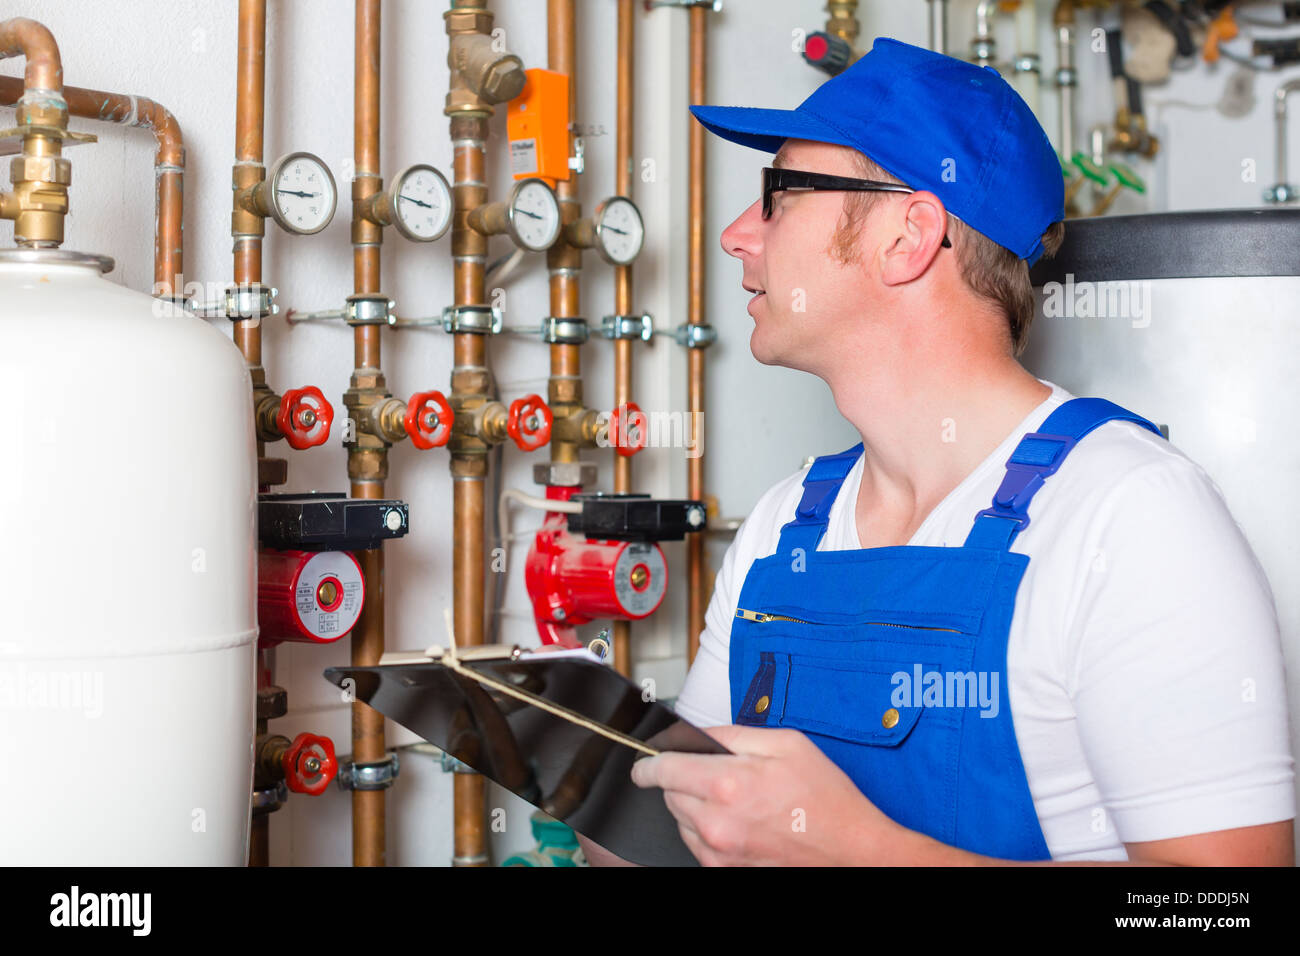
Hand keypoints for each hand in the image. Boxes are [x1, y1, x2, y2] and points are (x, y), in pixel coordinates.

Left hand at [630, 724, 908, 865]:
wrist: (852, 852)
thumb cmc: (827, 800)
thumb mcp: (786, 744)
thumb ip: (733, 734)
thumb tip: (697, 732)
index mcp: (727, 784)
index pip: (662, 768)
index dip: (648, 761)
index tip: (644, 761)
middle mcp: (716, 822)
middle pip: (668, 793)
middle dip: (682, 778)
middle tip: (718, 773)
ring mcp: (719, 851)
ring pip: (680, 819)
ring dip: (694, 805)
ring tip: (735, 798)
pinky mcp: (724, 870)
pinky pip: (696, 842)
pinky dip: (706, 829)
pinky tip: (738, 820)